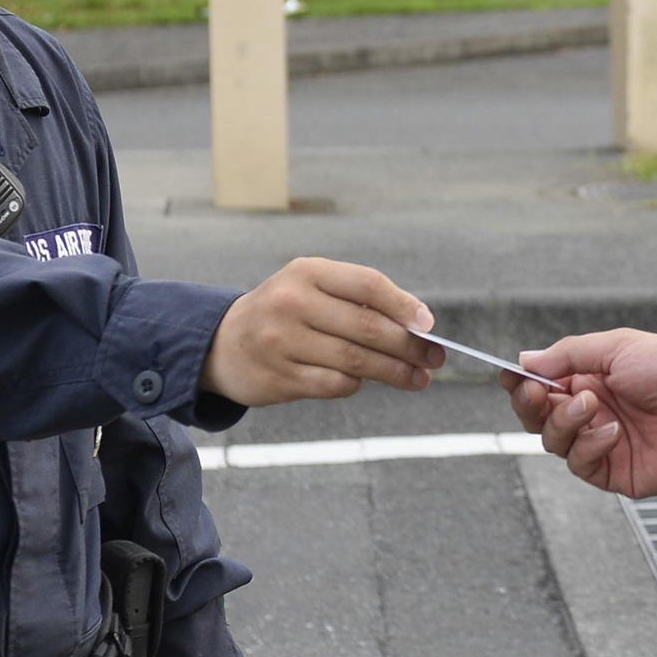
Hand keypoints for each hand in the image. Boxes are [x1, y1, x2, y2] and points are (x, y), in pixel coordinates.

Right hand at [200, 258, 441, 406]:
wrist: (222, 342)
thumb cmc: (286, 313)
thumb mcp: (312, 288)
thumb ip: (358, 300)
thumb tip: (417, 325)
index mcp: (307, 272)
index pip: (367, 284)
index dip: (403, 305)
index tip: (428, 324)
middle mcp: (292, 303)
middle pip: (367, 327)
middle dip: (408, 346)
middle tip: (434, 358)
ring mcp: (282, 342)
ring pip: (355, 360)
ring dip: (394, 372)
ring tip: (418, 378)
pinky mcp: (278, 377)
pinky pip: (334, 384)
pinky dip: (356, 384)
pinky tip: (364, 381)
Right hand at [503, 330, 656, 497]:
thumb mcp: (618, 346)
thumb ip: (568, 354)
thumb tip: (526, 360)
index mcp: (593, 378)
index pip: (543, 384)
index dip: (522, 382)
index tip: (508, 375)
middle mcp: (594, 411)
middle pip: (538, 416)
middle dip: (531, 403)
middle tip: (539, 391)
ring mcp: (603, 443)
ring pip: (553, 441)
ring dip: (564, 422)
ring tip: (593, 406)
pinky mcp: (616, 472)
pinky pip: (580, 465)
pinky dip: (589, 446)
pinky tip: (613, 432)